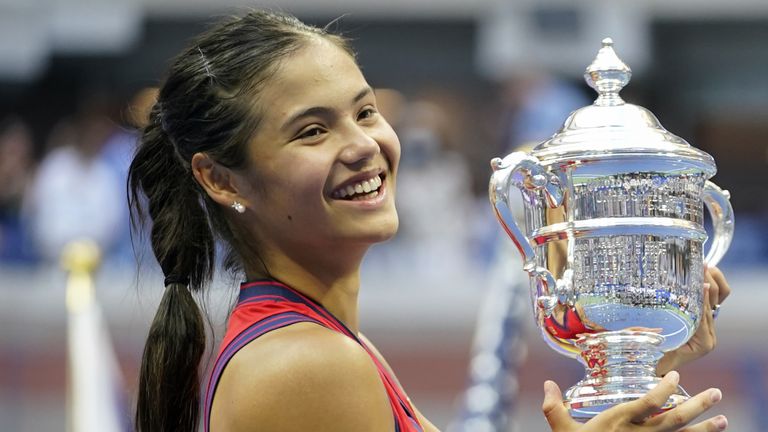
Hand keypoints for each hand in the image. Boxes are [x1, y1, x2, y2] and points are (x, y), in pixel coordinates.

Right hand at [542, 371, 727, 430]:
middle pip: (674, 420)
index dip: (663, 389)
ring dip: (705, 429)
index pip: (648, 403)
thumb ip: (554, 408)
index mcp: (619, 423)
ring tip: (724, 420)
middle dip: (697, 407)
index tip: (676, 377)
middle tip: (717, 394)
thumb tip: (546, 384)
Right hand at [657, 267, 731, 375]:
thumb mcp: (657, 355)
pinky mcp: (703, 317)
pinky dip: (710, 285)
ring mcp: (707, 325)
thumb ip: (656, 351)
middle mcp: (708, 333)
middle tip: (701, 267)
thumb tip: (646, 342)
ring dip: (712, 281)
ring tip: (703, 265)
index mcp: (702, 343)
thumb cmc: (656, 360)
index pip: (704, 316)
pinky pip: (714, 298)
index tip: (700, 285)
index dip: (703, 300)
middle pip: (713, 304)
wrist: (659, 365)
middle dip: (708, 284)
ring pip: (717, 299)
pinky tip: (703, 272)